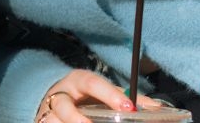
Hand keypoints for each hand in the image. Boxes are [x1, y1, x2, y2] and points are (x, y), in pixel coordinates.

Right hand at [34, 70, 159, 122]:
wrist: (55, 98)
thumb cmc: (86, 96)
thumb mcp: (105, 92)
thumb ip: (127, 98)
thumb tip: (157, 108)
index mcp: (77, 80)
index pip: (92, 83)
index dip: (110, 95)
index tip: (129, 107)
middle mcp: (60, 95)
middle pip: (64, 107)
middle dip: (78, 120)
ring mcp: (48, 113)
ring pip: (52, 122)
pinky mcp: (42, 122)